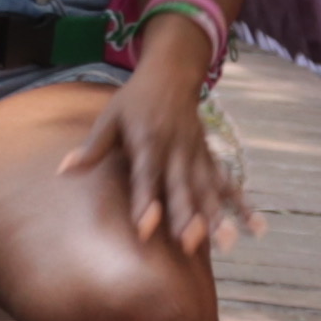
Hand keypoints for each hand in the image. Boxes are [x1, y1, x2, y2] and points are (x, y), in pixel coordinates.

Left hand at [57, 51, 250, 254]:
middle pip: (182, 188)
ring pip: (209, 190)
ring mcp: (198, 156)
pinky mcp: (210, 158)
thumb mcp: (109, 118)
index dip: (145, 202)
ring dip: (217, 217)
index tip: (145, 229)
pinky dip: (243, 206)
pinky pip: (229, 185)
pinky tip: (256, 229)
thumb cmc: (134, 101)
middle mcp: (176, 151)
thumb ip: (92, 148)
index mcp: (148, 142)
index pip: (146, 177)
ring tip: (226, 244)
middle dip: (185, 217)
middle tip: (188, 245)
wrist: (171, 76)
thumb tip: (63, 170)